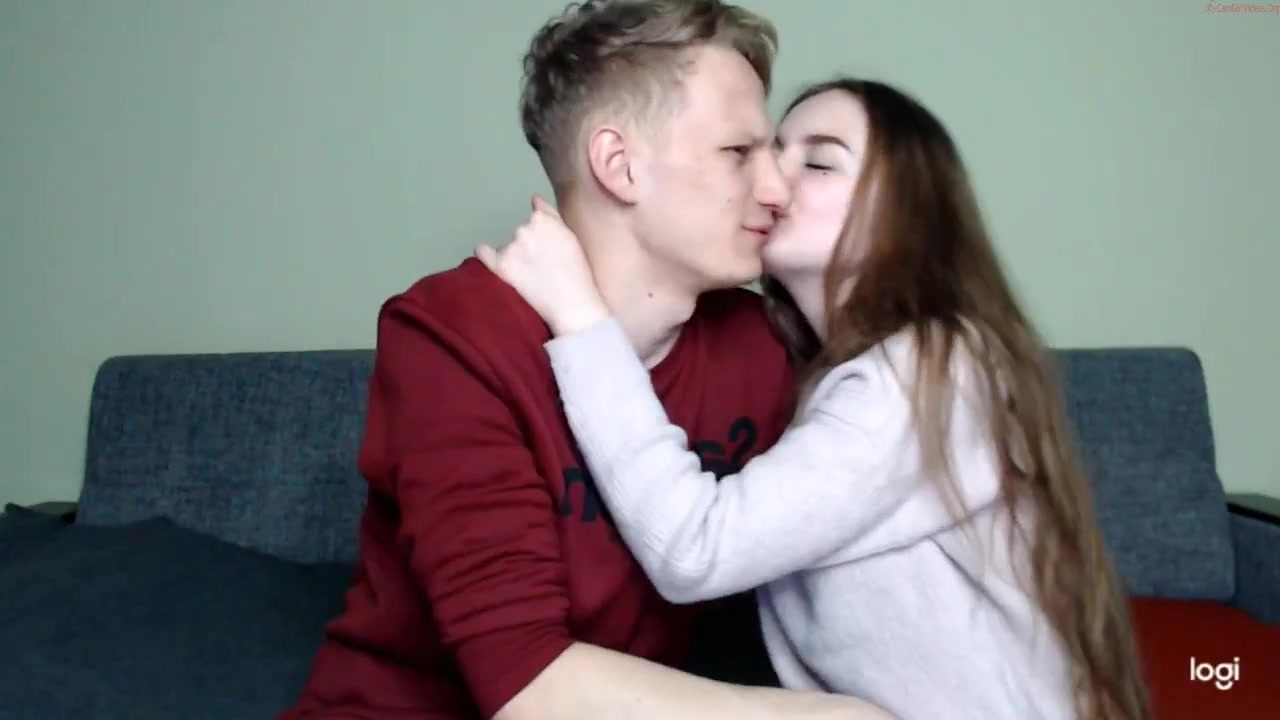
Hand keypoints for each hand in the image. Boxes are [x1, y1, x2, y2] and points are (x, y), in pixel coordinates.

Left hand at [476, 195, 609, 336]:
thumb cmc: (578, 273)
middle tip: (542, 266)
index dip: (542, 236)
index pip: (535, 221)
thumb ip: (551, 215)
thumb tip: (533, 198)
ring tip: (532, 276)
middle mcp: (524, 229)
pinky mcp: (502, 267)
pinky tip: (491, 259)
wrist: (573, 304)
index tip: (548, 250)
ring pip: (507, 247)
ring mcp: (511, 248)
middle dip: (528, 246)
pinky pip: (484, 253)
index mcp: (542, 219)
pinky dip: (485, 254)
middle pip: (520, 233)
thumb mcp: (571, 236)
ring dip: (515, 257)